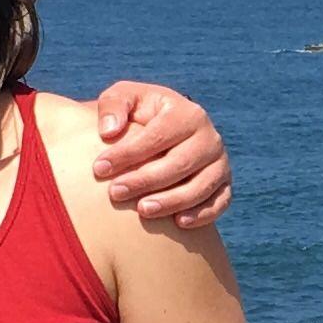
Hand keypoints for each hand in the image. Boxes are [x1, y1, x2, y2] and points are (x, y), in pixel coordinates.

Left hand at [92, 80, 230, 231]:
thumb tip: (109, 132)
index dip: (128, 154)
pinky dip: (203, 214)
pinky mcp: (224, 185)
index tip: (98, 168)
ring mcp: (220, 163)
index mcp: (186, 113)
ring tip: (142, 210)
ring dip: (172, 200)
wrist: (165, 136)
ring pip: (201, 185)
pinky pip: (220, 202)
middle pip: (180, 163)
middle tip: (115, 193)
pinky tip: (179, 223)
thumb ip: (112, 106)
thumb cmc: (139, 117)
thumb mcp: (124, 99)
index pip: (157, 135)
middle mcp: (209, 137)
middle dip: (145, 180)